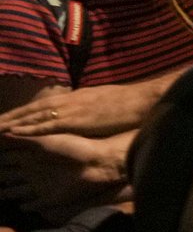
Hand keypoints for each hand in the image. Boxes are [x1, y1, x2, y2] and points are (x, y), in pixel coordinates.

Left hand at [0, 83, 157, 138]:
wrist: (141, 101)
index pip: (35, 108)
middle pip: (27, 111)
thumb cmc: (124, 105)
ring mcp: (68, 110)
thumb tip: (73, 115)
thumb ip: (82, 109)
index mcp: (69, 99)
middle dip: (5, 119)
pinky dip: (26, 129)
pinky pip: (45, 125)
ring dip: (8, 123)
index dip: (15, 116)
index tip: (0, 122)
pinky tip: (11, 132)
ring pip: (30, 116)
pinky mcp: (74, 120)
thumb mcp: (98, 104)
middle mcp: (64, 101)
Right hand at [0, 132, 127, 221]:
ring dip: (9, 193)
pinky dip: (29, 206)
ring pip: (19, 191)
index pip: (7, 158)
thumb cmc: (72, 148)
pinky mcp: (50, 199)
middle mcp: (33, 171)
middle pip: (10, 175)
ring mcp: (41, 186)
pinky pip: (36, 204)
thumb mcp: (44, 142)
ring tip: (0, 195)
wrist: (98, 163)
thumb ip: (21, 139)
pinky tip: (22, 207)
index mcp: (31, 156)